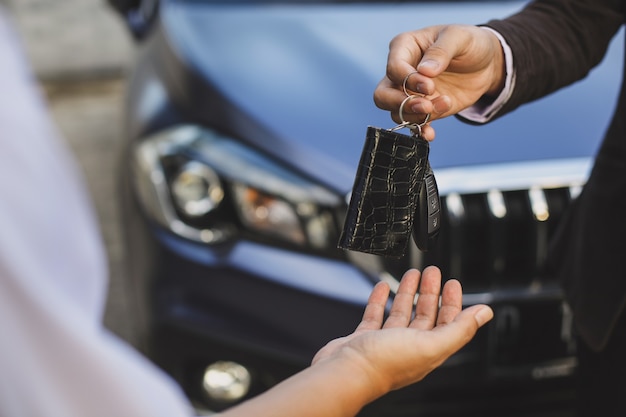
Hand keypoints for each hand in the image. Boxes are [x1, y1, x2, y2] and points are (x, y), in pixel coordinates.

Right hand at [311, 266, 492, 392]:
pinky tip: (383, 287)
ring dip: (409, 293)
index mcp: (428, 350)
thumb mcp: (431, 344)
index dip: (452, 303)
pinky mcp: (365, 339)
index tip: (452, 283)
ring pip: (402, 313)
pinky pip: (376, 315)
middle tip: (433, 272)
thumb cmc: (384, 363)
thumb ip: (460, 328)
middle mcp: (409, 346)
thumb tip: (485, 313)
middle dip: (431, 292)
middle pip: (425, 315)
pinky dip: (381, 299)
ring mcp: (386, 342)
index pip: (447, 323)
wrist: (345, 372)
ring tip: (412, 274)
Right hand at [373, 24, 504, 140]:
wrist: (485, 63)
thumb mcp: (459, 37)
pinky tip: (431, 133)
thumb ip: (441, 51)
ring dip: (419, 116)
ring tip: (445, 104)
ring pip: (397, 113)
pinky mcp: (422, 109)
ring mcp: (409, 93)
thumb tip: (424, 71)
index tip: (430, 86)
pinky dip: (419, 131)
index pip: (393, 68)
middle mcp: (401, 72)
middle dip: (402, 104)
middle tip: (425, 106)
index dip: (409, 81)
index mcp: (404, 47)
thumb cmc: (468, 43)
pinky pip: (411, 125)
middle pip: (382, 95)